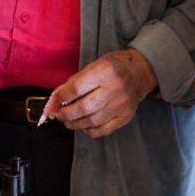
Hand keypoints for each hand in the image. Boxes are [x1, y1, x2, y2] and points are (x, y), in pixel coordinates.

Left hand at [43, 49, 157, 137]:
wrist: (140, 72)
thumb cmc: (115, 66)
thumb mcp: (95, 64)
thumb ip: (76, 81)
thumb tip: (58, 97)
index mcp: (105, 71)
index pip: (77, 88)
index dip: (61, 97)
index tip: (54, 101)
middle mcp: (114, 89)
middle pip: (83, 108)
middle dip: (65, 114)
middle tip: (58, 114)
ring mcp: (121, 105)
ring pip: (92, 121)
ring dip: (75, 124)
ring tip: (68, 121)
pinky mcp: (125, 117)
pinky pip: (103, 130)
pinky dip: (90, 130)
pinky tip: (84, 125)